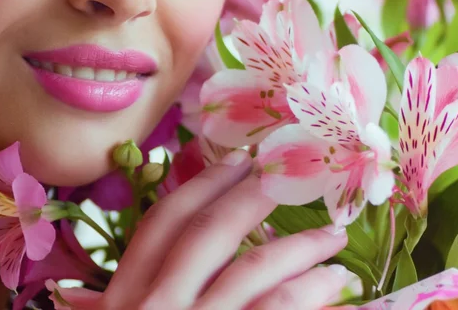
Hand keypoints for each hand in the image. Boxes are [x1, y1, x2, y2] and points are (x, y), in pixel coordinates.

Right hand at [97, 149, 347, 309]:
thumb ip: (148, 292)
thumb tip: (187, 245)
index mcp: (123, 303)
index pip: (161, 225)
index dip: (201, 185)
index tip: (236, 161)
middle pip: (206, 236)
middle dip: (250, 199)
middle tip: (288, 178)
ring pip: (250, 275)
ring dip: (297, 249)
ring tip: (333, 239)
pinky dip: (308, 296)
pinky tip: (334, 288)